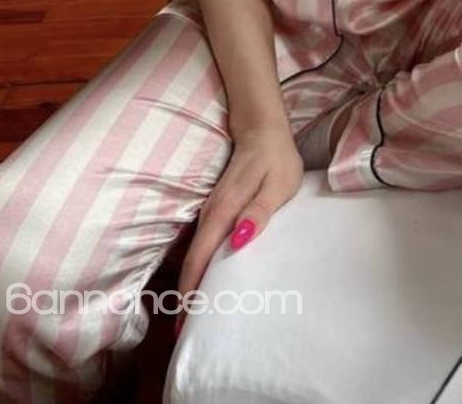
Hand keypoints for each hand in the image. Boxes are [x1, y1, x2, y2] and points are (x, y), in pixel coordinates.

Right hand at [176, 121, 303, 307]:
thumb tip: (239, 241)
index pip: (200, 258)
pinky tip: (205, 283)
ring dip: (191, 283)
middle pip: (192, 261)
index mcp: (223, 211)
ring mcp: (210, 212)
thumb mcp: (278, 185)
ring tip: (192, 317)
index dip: (191, 290)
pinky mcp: (216, 211)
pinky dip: (199, 267)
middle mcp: (210, 215)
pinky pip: (203, 245)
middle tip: (183, 333)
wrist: (262, 129)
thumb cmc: (276, 160)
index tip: (186, 322)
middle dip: (186, 296)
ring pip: (196, 254)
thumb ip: (259, 211)